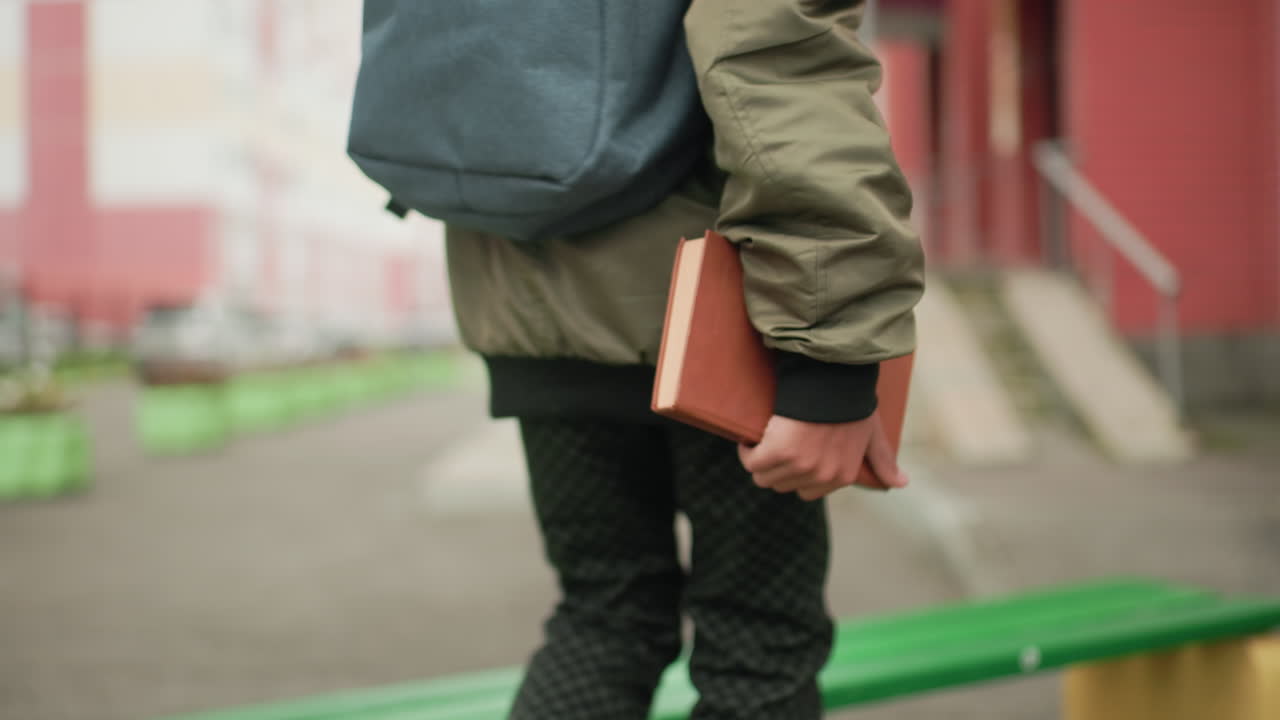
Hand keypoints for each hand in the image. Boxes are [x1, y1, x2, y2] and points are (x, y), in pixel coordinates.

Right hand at [737, 411, 907, 500]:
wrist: (833, 377)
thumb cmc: (852, 401)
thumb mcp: (872, 434)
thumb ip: (883, 460)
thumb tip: (901, 484)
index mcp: (843, 475)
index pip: (808, 492)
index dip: (797, 474)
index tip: (791, 456)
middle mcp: (822, 475)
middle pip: (782, 486)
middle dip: (776, 469)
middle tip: (774, 446)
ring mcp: (801, 465)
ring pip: (764, 477)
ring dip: (758, 462)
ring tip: (761, 442)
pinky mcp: (779, 451)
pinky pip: (752, 463)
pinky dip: (747, 451)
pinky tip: (749, 440)